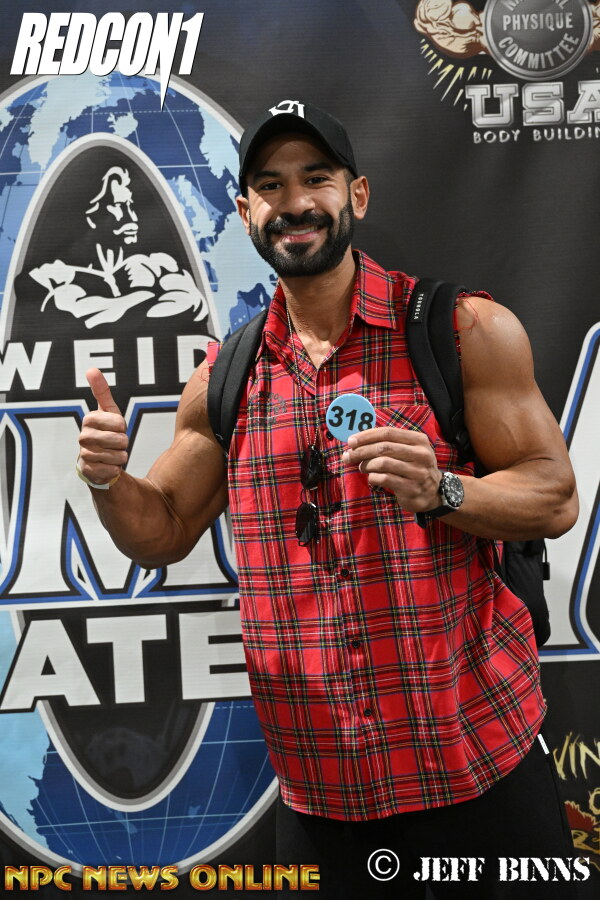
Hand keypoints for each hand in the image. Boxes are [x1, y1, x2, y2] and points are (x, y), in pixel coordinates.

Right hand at [78, 368, 127, 485]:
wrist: (98, 460)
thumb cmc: (106, 432)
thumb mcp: (108, 411)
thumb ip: (102, 390)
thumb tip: (91, 369)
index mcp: (89, 420)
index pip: (119, 422)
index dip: (123, 426)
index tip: (116, 428)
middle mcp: (83, 437)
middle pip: (120, 440)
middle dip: (123, 442)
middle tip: (116, 443)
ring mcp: (85, 455)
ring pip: (119, 456)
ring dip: (121, 456)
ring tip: (113, 454)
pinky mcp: (89, 472)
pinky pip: (113, 470)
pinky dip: (116, 469)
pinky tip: (109, 466)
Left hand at [342, 426, 441, 511]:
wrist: (433, 493)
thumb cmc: (413, 467)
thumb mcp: (409, 450)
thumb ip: (388, 443)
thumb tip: (357, 440)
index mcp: (419, 440)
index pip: (388, 432)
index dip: (366, 436)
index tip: (351, 441)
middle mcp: (421, 454)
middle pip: (383, 447)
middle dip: (361, 451)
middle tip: (348, 456)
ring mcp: (418, 472)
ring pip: (382, 463)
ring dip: (366, 465)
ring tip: (362, 467)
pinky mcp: (411, 488)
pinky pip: (384, 479)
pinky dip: (373, 478)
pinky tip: (372, 478)